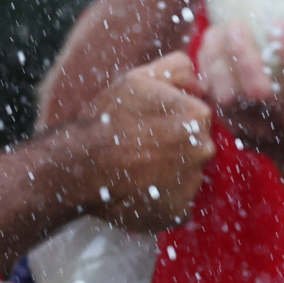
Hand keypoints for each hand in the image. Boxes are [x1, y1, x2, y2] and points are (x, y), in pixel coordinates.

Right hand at [77, 53, 217, 230]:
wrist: (79, 166)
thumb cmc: (107, 119)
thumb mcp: (139, 78)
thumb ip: (178, 69)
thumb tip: (202, 84)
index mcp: (199, 116)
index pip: (197, 119)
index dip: (172, 121)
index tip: (148, 126)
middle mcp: (204, 150)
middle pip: (195, 148)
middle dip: (174, 148)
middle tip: (141, 149)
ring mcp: (192, 183)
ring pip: (187, 177)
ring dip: (168, 175)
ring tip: (137, 171)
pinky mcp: (178, 212)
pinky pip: (177, 205)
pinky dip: (162, 202)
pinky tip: (139, 192)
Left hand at [195, 0, 283, 158]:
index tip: (277, 23)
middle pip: (259, 92)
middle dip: (244, 56)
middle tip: (236, 25)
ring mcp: (259, 127)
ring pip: (229, 99)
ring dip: (217, 63)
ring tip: (215, 32)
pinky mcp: (237, 129)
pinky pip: (214, 102)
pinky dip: (207, 72)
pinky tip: (208, 48)